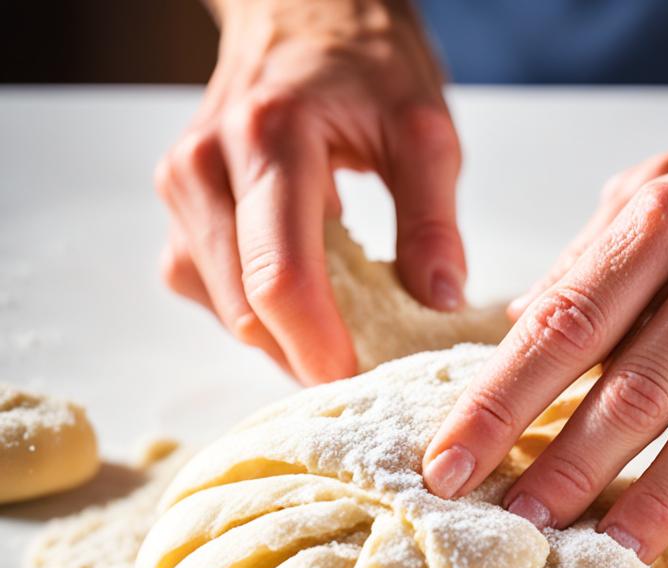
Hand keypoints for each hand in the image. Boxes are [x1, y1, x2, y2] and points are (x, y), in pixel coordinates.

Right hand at [155, 0, 463, 382]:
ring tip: (341, 332)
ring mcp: (182, 191)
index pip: (280, 276)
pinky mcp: (180, 212)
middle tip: (364, 372)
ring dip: (281, 339)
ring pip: (224, 309)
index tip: (362, 381)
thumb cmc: (363, 62)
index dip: (319, 347)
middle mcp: (205, 166)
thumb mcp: (423, 129)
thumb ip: (434, 218)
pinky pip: (210, 292)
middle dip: (305, 354)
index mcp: (269, 139)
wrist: (299, 11)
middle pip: (245, 307)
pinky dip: (259, 315)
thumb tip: (439, 302)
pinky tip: (303, 301)